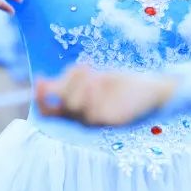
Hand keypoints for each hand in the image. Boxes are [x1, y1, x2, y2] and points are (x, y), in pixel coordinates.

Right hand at [35, 65, 176, 126]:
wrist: (152, 91)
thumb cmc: (121, 86)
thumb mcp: (92, 80)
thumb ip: (69, 81)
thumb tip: (41, 81)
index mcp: (76, 109)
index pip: (48, 112)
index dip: (39, 98)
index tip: (40, 79)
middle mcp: (82, 118)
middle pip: (59, 105)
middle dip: (66, 82)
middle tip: (85, 68)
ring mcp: (96, 121)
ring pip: (73, 107)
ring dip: (78, 85)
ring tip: (93, 73)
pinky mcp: (111, 122)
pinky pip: (91, 113)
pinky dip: (90, 94)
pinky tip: (98, 81)